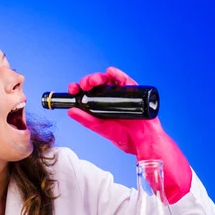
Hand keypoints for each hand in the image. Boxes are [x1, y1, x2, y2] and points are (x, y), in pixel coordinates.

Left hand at [68, 67, 191, 203]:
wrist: (143, 142)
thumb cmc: (126, 137)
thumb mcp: (102, 129)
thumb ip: (87, 121)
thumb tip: (71, 111)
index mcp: (102, 106)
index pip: (88, 93)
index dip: (79, 89)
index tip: (72, 89)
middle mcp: (112, 98)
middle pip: (97, 85)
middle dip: (88, 82)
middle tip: (83, 86)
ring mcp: (123, 94)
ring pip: (109, 80)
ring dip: (99, 77)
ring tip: (93, 81)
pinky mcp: (135, 93)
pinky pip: (126, 81)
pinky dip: (118, 74)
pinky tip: (110, 72)